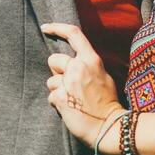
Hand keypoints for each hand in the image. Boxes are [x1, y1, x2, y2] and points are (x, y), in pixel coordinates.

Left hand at [41, 22, 122, 149]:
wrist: (109, 127)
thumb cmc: (107, 104)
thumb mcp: (103, 76)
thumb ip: (88, 66)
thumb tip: (71, 62)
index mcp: (92, 60)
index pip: (73, 34)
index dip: (57, 28)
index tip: (45, 27)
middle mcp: (79, 67)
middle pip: (53, 60)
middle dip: (57, 72)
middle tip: (70, 86)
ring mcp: (69, 82)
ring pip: (51, 81)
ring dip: (58, 91)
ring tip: (74, 100)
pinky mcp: (60, 97)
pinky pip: (51, 97)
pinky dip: (58, 104)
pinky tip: (71, 109)